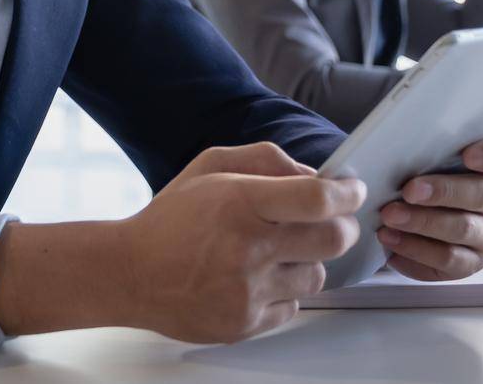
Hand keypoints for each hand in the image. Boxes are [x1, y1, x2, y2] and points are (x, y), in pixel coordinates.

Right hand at [118, 143, 364, 343]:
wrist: (130, 273)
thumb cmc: (171, 218)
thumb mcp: (211, 166)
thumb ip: (265, 160)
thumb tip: (315, 175)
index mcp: (240, 203)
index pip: (317, 199)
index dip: (346, 193)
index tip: (352, 190)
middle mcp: (248, 248)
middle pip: (332, 239)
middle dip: (343, 227)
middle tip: (335, 221)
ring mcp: (248, 290)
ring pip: (317, 276)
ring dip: (309, 261)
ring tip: (280, 253)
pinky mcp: (245, 323)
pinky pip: (293, 307)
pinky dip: (285, 292)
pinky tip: (259, 279)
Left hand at [375, 136, 482, 281]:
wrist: (418, 210)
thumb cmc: (427, 173)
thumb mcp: (433, 154)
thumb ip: (433, 144)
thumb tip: (402, 139)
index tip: (469, 154)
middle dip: (443, 192)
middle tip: (409, 191)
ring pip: (462, 229)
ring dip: (423, 223)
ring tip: (390, 217)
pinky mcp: (470, 262)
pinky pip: (447, 261)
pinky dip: (415, 251)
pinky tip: (391, 241)